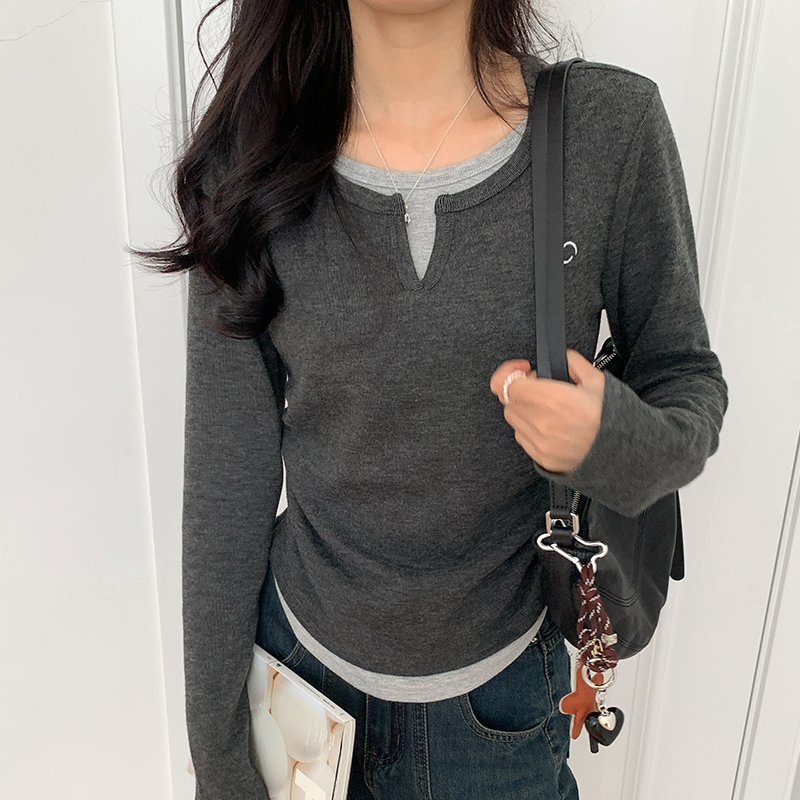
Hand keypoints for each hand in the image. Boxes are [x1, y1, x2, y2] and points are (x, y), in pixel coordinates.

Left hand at [489, 350, 604, 473]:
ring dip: (523, 409)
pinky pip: (521, 437)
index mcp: (553, 399)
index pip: (508, 384)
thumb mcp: (596, 381)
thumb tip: (560, 357)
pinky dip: (529, 428)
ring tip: (545, 408)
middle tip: (539, 389)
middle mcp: (542, 422)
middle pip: (509, 400)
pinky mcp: (540, 456)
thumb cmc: (608, 419)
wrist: (617, 452)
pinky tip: (548, 424)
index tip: (522, 370)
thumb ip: (573, 362)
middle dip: (521, 390)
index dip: (511, 373)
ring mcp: (539, 441)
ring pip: (513, 418)